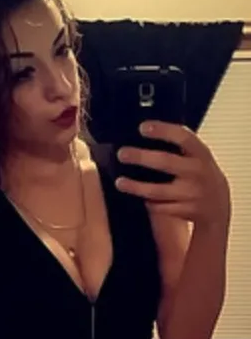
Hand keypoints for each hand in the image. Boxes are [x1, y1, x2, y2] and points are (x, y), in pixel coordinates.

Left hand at [115, 121, 230, 227]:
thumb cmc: (201, 174)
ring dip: (136, 187)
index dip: (162, 130)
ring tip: (120, 182)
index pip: (182, 137)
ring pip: (157, 191)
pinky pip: (159, 207)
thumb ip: (179, 147)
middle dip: (141, 157)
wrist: (217, 204)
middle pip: (165, 162)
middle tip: (123, 154)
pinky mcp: (184, 210)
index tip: (143, 128)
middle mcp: (196, 172)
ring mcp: (190, 193)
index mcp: (200, 153)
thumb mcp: (197, 156)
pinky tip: (140, 197)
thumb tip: (146, 134)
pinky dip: (148, 202)